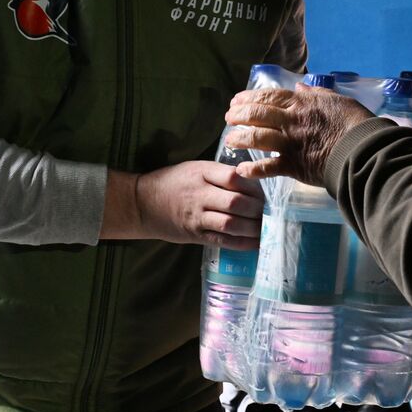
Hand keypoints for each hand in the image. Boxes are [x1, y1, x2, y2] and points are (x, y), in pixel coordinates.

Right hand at [102, 161, 263, 247]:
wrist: (142, 203)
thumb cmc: (173, 181)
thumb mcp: (195, 167)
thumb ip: (220, 172)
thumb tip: (253, 179)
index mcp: (201, 173)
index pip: (233, 177)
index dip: (253, 185)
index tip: (265, 190)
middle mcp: (200, 195)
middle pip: (235, 202)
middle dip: (257, 208)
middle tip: (269, 210)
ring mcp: (197, 217)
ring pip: (230, 223)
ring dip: (253, 227)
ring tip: (266, 227)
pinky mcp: (195, 235)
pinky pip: (222, 241)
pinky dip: (242, 243)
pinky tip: (256, 242)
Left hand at [224, 85, 374, 186]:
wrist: (363, 150)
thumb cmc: (355, 123)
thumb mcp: (337, 100)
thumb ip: (316, 93)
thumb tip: (300, 86)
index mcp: (302, 103)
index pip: (268, 96)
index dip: (248, 97)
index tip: (237, 100)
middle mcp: (291, 121)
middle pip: (257, 114)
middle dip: (238, 115)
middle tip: (228, 118)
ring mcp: (290, 143)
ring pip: (256, 138)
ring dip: (239, 138)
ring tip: (229, 140)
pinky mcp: (293, 165)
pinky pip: (267, 167)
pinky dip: (253, 169)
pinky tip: (242, 169)